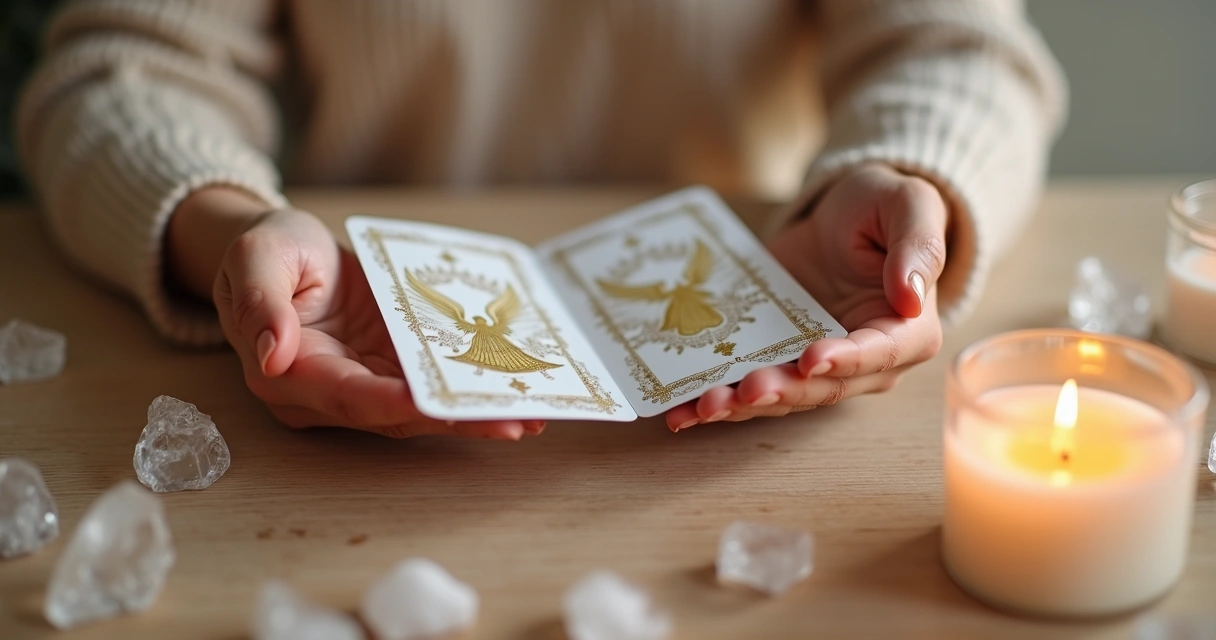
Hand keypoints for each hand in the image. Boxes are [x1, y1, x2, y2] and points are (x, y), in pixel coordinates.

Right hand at [168, 188, 542, 438]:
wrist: (288, 252)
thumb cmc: (271, 249)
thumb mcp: (257, 257)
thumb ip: (259, 302)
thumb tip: (268, 355)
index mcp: (288, 372)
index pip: (345, 395)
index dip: (390, 403)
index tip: (431, 401)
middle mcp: (325, 395)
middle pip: (392, 415)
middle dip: (452, 419)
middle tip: (510, 420)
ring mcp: (361, 389)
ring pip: (418, 413)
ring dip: (473, 418)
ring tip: (528, 414)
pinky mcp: (388, 377)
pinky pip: (430, 394)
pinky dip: (469, 400)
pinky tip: (514, 401)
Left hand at [664, 164, 947, 430]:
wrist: (839, 215)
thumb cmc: (881, 206)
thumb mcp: (908, 206)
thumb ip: (918, 246)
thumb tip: (911, 297)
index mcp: (907, 330)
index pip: (879, 353)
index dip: (846, 360)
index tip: (812, 359)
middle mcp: (866, 362)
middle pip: (825, 386)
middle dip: (783, 391)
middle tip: (746, 390)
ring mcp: (819, 366)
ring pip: (784, 395)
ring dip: (743, 406)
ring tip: (704, 405)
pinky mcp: (780, 360)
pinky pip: (751, 387)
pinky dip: (718, 401)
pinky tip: (680, 412)